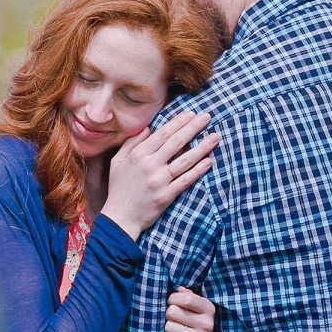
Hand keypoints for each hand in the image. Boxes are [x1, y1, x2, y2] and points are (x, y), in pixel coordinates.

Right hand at [99, 110, 218, 239]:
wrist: (120, 217)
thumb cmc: (118, 188)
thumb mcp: (117, 162)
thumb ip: (131, 144)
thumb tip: (148, 128)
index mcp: (138, 155)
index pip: (162, 134)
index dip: (178, 122)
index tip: (191, 114)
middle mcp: (149, 165)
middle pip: (176, 142)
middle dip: (193, 127)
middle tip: (207, 117)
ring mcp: (159, 181)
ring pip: (185, 160)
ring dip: (202, 147)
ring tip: (215, 137)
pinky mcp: (166, 195)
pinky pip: (186, 180)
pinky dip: (198, 170)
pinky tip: (209, 161)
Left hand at [165, 287, 215, 331]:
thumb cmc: (194, 323)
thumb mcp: (195, 308)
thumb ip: (188, 295)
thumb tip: (179, 288)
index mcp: (209, 308)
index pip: (185, 298)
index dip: (172, 298)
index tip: (172, 302)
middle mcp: (207, 324)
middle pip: (172, 312)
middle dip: (169, 314)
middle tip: (175, 319)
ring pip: (169, 327)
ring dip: (169, 329)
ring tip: (177, 330)